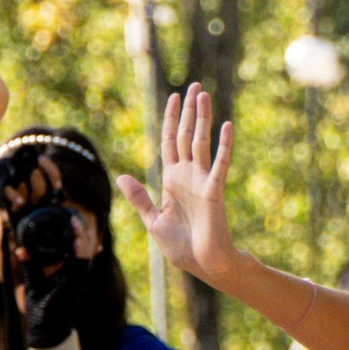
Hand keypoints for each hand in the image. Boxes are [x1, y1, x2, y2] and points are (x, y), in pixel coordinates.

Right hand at [2, 153, 62, 210]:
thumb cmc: (5, 185)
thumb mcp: (23, 181)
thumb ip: (39, 184)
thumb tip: (61, 197)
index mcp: (24, 158)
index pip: (44, 161)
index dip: (53, 174)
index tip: (57, 187)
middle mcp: (15, 160)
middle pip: (35, 172)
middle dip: (39, 191)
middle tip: (36, 203)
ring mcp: (4, 168)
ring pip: (22, 180)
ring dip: (27, 196)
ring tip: (24, 205)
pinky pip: (7, 187)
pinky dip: (14, 196)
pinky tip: (19, 204)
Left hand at [17, 206, 99, 349]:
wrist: (46, 330)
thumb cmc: (41, 309)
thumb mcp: (33, 281)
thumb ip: (30, 264)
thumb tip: (20, 248)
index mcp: (68, 273)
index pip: (73, 249)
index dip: (73, 234)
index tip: (68, 219)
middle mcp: (75, 274)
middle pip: (82, 248)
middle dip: (79, 231)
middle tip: (73, 215)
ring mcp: (77, 279)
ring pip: (84, 254)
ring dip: (81, 237)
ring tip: (76, 221)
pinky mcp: (76, 285)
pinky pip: (81, 264)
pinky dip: (80, 250)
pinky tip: (77, 238)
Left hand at [117, 83, 241, 282]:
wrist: (202, 263)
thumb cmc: (180, 247)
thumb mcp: (152, 220)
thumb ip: (139, 198)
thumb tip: (121, 177)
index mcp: (172, 180)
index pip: (170, 142)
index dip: (170, 119)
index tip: (174, 97)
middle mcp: (188, 175)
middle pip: (186, 135)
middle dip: (189, 110)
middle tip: (195, 85)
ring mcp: (202, 180)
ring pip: (200, 142)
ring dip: (202, 118)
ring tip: (204, 94)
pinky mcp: (214, 190)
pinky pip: (220, 163)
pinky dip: (224, 145)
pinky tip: (227, 125)